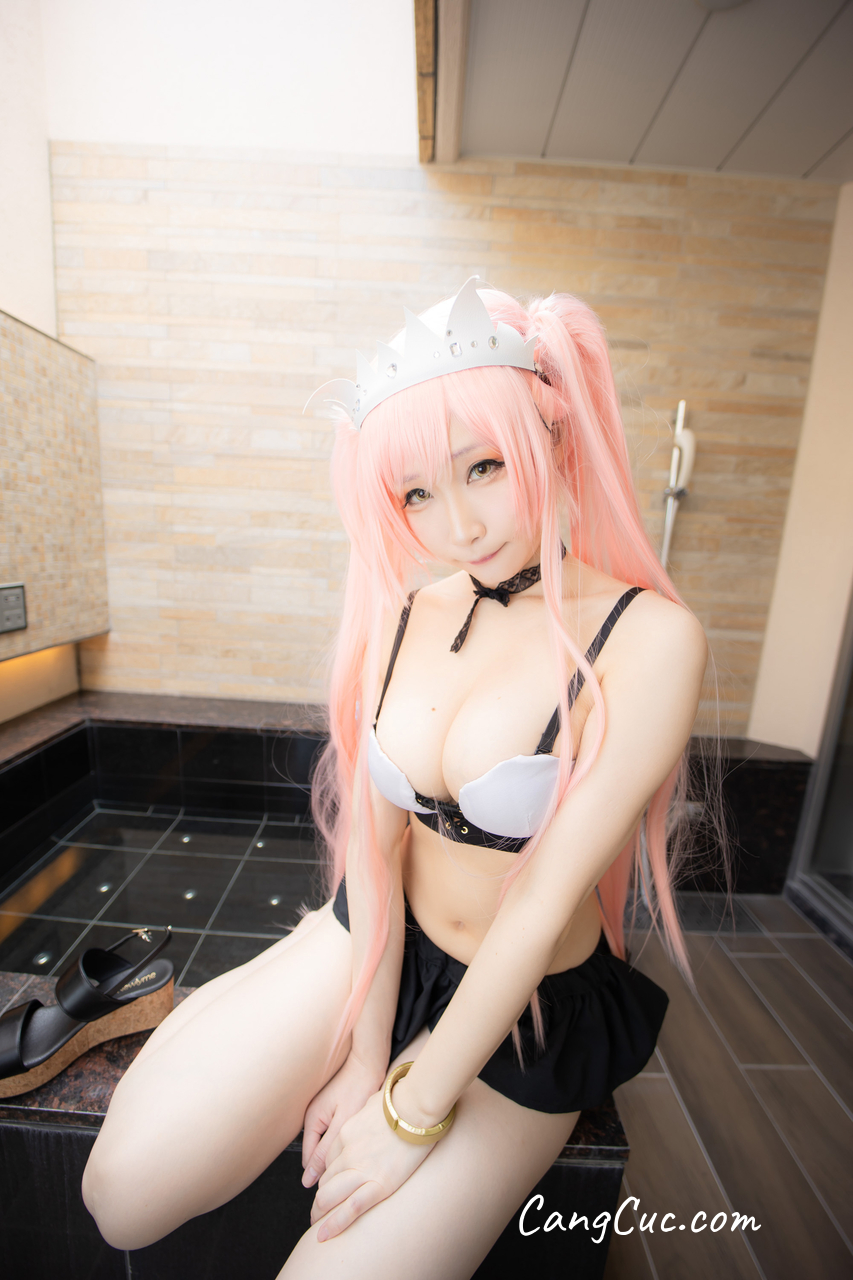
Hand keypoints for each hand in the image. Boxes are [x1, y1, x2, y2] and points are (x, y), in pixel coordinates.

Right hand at [301, 1052, 384, 1188]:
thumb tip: (308, 1178)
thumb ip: (325, 1150)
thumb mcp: (342, 1122)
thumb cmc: (359, 1088)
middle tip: (350, 1173)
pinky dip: (344, 1138)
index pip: (309, 1158)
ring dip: (338, 1150)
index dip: (322, 1173)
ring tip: (356, 1159)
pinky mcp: (335, 1107)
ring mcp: (323, 1110)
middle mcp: (313, 1115)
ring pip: (327, 1141)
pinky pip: (335, 1130)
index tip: (338, 1184)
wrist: (370, 1062)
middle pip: (317, 1150)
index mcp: (311, 1120)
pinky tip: (358, 1141)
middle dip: (331, 1162)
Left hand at [310, 1088, 432, 1240]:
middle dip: (320, 1198)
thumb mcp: (374, 1101)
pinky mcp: (379, 1184)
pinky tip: (324, 1236)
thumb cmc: (402, 1100)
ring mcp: (361, 1169)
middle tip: (317, 1211)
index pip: (328, 1161)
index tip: (328, 1185)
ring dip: (321, 1213)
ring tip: (317, 1225)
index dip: (326, 1175)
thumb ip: (366, 1112)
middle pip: (325, 1181)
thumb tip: (370, 1109)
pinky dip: (335, 1224)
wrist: (418, 1107)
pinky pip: (351, 1208)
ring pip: (330, 1196)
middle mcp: (348, 1153)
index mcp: (346, 1133)